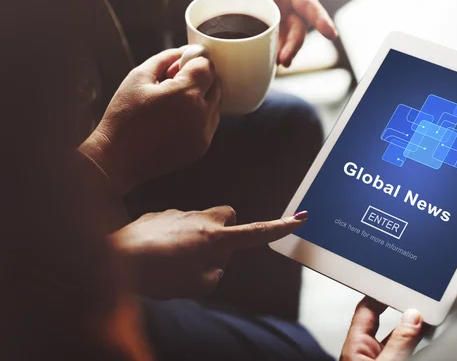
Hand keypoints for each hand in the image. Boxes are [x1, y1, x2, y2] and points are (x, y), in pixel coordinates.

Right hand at [79, 47, 220, 194]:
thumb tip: (185, 51)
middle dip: (200, 77)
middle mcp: (201, 115)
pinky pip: (210, 123)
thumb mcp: (139, 77)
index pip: (207, 66)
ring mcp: (203, 134)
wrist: (118, 158)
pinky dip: (200, 115)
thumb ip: (166, 58)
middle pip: (216, 84)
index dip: (194, 60)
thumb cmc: (123, 117)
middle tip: (175, 80)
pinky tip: (176, 117)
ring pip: (216, 104)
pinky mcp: (201, 147)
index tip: (181, 64)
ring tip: (173, 101)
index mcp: (186, 95)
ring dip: (202, 96)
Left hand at [111, 207, 307, 298]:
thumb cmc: (157, 276)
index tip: (299, 218)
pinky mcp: (159, 213)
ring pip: (200, 220)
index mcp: (215, 239)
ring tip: (174, 260)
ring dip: (197, 236)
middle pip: (228, 214)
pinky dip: (174, 236)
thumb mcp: (195, 286)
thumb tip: (214, 263)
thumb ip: (214, 272)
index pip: (256, 233)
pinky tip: (157, 253)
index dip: (279, 227)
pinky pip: (177, 222)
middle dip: (227, 229)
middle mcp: (201, 220)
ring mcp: (179, 213)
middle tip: (211, 252)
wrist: (115, 259)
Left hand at [220, 0, 337, 66]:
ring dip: (286, 52)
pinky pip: (280, 45)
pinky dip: (276, 54)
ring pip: (292, 40)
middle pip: (299, 28)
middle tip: (284, 59)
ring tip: (277, 63)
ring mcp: (287, 21)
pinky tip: (271, 62)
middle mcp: (295, 6)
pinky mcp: (278, 32)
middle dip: (294, 45)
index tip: (331, 35)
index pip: (309, 4)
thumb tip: (265, 15)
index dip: (321, 20)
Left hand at [341, 291, 456, 360]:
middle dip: (414, 308)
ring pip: (410, 340)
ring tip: (446, 309)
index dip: (382, 293)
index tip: (400, 280)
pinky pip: (418, 353)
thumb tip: (412, 316)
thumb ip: (400, 343)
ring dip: (427, 326)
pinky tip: (444, 333)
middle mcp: (373, 356)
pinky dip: (430, 344)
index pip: (367, 311)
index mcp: (357, 350)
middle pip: (394, 324)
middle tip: (433, 294)